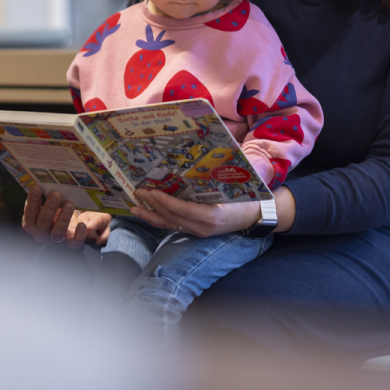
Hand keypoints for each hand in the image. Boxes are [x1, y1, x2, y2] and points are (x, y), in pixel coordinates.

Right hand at [21, 186, 110, 248]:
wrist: (65, 226)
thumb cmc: (51, 211)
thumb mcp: (45, 203)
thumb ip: (43, 195)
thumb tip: (44, 178)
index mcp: (31, 223)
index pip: (30, 212)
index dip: (33, 200)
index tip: (37, 187)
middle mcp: (41, 234)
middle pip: (44, 222)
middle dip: (50, 207)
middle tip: (57, 193)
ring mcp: (55, 241)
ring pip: (57, 233)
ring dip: (63, 218)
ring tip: (69, 203)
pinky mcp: (69, 244)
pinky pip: (74, 243)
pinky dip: (78, 235)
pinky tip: (82, 224)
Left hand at [128, 189, 262, 237]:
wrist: (255, 215)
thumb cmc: (245, 198)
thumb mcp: (231, 187)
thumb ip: (212, 176)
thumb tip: (195, 158)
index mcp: (212, 216)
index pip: (182, 210)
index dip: (165, 202)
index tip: (150, 192)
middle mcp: (203, 228)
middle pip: (172, 217)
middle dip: (152, 205)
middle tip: (138, 192)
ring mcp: (198, 232)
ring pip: (169, 224)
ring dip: (150, 216)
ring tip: (134, 207)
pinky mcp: (195, 231)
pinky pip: (174, 225)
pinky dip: (159, 218)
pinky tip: (148, 212)